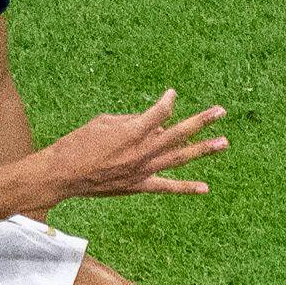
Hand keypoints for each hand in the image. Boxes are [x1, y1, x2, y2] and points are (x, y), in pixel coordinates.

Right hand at [43, 89, 229, 198]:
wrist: (62, 174)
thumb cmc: (77, 144)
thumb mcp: (102, 122)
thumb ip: (131, 120)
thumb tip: (149, 123)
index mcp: (134, 130)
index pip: (162, 111)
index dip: (168, 101)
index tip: (170, 96)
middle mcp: (144, 149)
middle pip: (180, 132)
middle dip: (202, 120)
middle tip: (221, 111)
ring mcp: (143, 169)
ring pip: (180, 157)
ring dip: (203, 149)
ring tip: (224, 142)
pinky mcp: (138, 185)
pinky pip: (166, 187)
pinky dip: (186, 187)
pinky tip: (205, 188)